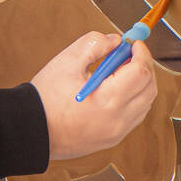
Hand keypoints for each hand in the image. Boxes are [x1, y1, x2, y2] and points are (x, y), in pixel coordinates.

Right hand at [32, 31, 156, 163]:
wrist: (31, 130)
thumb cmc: (45, 98)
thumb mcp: (67, 61)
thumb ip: (94, 44)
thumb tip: (115, 41)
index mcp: (109, 100)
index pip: (141, 72)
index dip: (141, 53)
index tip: (134, 43)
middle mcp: (118, 120)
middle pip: (149, 89)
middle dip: (144, 67)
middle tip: (129, 54)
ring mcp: (116, 133)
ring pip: (144, 104)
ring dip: (139, 84)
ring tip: (118, 72)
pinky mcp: (111, 139)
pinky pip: (134, 116)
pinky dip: (132, 100)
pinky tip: (114, 90)